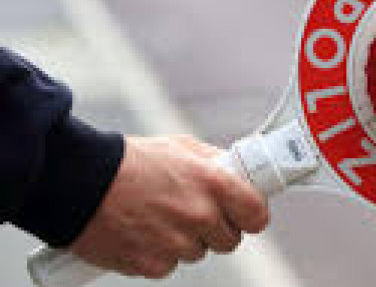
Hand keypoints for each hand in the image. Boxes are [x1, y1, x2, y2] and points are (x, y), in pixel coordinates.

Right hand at [70, 135, 268, 278]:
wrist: (79, 182)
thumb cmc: (129, 162)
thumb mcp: (181, 148)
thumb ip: (214, 163)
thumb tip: (237, 173)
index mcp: (213, 183)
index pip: (257, 215)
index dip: (252, 215)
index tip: (246, 213)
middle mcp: (199, 215)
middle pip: (230, 240)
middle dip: (216, 228)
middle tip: (192, 210)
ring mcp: (176, 243)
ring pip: (199, 252)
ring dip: (186, 240)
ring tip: (159, 216)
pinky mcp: (152, 265)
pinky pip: (170, 266)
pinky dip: (159, 254)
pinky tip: (143, 232)